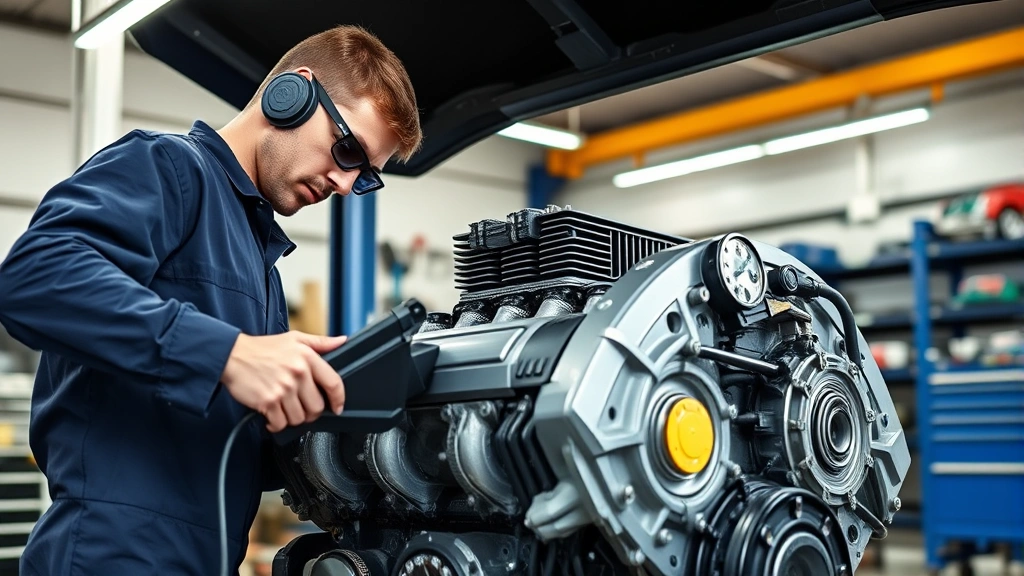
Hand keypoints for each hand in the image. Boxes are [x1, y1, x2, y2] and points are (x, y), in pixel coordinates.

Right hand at [220, 331, 347, 431]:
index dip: (339, 399)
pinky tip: (273, 416)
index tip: (337, 407)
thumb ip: (320, 342)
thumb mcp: (294, 339)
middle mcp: (297, 373)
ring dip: (293, 418)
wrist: (231, 354)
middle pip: (317, 407)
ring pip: (299, 418)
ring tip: (285, 409)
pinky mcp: (268, 402)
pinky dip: (277, 424)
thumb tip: (342, 341)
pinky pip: (280, 423)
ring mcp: (283, 389)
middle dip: (311, 412)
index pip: (334, 383)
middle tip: (302, 408)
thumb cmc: (262, 348)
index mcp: (307, 358)